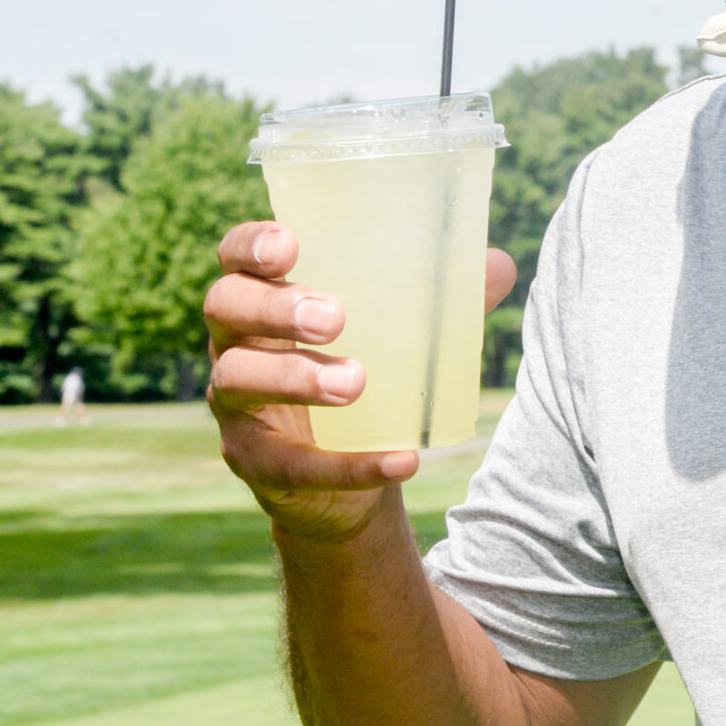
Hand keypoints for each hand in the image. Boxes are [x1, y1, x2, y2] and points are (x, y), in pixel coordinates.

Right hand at [206, 221, 516, 543]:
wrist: (348, 480)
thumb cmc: (365, 373)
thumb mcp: (397, 335)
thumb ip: (442, 299)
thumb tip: (500, 264)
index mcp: (264, 296)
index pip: (234, 257)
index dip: (249, 245)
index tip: (289, 246)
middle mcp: (235, 343)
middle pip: (226, 308)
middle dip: (274, 308)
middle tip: (334, 317)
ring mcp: (236, 406)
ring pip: (238, 381)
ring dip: (294, 378)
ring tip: (356, 383)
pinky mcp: (254, 463)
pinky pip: (289, 465)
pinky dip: (347, 466)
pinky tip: (400, 460)